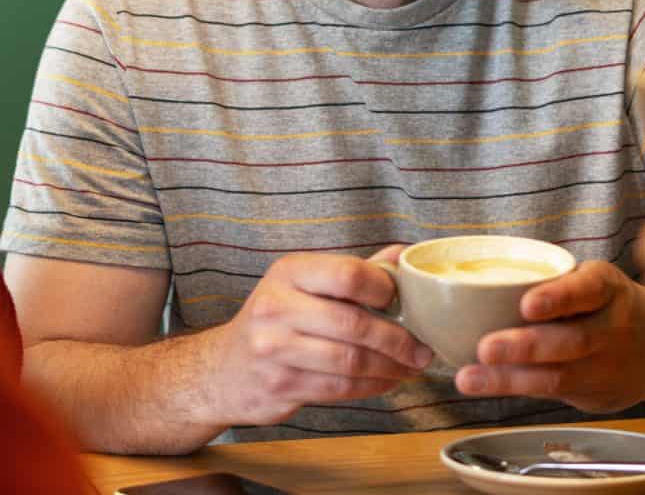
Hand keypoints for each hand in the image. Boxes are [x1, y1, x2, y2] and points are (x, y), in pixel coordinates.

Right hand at [198, 246, 433, 427]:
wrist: (221, 369)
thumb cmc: (276, 319)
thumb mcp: (304, 283)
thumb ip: (352, 271)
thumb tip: (402, 254)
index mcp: (289, 272)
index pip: (347, 274)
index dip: (384, 288)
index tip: (403, 301)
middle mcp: (276, 307)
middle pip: (354, 324)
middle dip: (398, 340)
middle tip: (422, 348)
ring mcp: (274, 349)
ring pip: (350, 361)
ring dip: (390, 368)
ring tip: (410, 368)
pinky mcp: (279, 385)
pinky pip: (339, 389)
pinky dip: (372, 387)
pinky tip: (387, 381)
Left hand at [454, 261, 644, 412]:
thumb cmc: (611, 306)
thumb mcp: (596, 281)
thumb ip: (555, 283)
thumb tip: (480, 280)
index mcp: (608, 288)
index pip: (587, 289)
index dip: (558, 297)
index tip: (527, 303)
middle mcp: (611, 327)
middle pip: (570, 339)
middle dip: (525, 346)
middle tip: (486, 347)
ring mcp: (604, 365)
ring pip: (556, 375)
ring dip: (508, 378)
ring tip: (469, 377)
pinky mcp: (593, 393)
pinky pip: (551, 392)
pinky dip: (515, 389)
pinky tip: (484, 385)